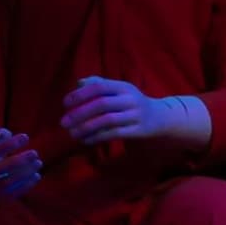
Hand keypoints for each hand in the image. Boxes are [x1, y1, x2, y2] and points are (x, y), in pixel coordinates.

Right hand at [0, 126, 42, 202]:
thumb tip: (5, 134)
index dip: (9, 144)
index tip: (26, 137)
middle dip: (19, 161)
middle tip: (35, 153)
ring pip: (5, 183)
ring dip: (25, 173)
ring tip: (38, 163)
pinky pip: (12, 194)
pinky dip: (26, 185)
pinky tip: (37, 175)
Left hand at [60, 78, 204, 152]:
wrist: (161, 117)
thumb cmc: (133, 102)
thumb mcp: (119, 90)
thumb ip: (99, 84)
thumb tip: (78, 83)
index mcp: (123, 86)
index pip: (99, 87)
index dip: (81, 95)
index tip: (65, 103)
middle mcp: (130, 99)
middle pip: (101, 104)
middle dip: (80, 113)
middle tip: (64, 122)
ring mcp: (135, 115)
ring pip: (107, 121)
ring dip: (86, 128)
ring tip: (72, 134)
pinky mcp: (137, 131)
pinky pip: (114, 134)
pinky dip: (97, 138)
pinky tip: (86, 141)